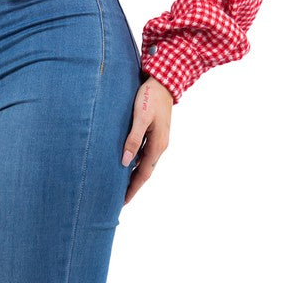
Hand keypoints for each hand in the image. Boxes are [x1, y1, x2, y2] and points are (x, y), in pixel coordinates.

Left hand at [121, 75, 172, 204]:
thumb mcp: (140, 117)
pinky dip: (137, 160)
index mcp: (157, 145)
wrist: (164, 82)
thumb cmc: (150, 97)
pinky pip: (145, 152)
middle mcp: (160, 145)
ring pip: (145, 162)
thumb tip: (125, 162)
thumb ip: (133, 138)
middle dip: (133, 184)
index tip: (123, 202)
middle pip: (145, 170)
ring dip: (135, 173)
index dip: (133, 188)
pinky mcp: (155, 131)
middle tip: (120, 197)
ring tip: (121, 182)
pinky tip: (128, 160)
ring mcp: (158, 139)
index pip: (144, 174)